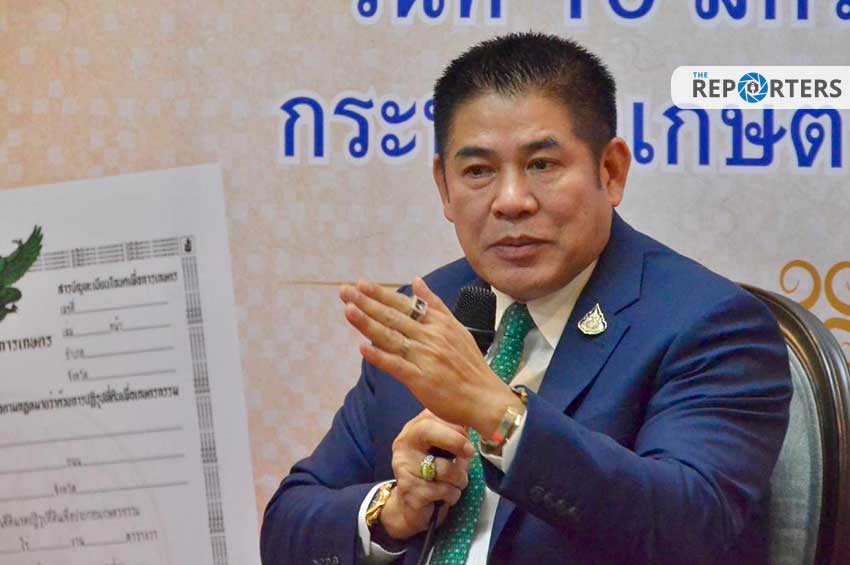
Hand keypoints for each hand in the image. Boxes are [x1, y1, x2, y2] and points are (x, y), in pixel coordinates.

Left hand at [339, 277, 521, 435]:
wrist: (485, 398)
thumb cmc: (470, 365)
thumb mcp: (457, 328)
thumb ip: (435, 305)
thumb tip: (416, 281)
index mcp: (438, 324)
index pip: (405, 305)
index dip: (381, 294)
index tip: (361, 283)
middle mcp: (430, 337)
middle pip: (393, 317)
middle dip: (367, 303)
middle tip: (344, 290)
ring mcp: (425, 358)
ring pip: (392, 337)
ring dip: (368, 323)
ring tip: (348, 310)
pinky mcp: (421, 380)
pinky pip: (396, 366)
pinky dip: (380, 357)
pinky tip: (362, 348)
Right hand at [380, 410, 473, 539]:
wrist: (411, 506)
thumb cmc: (434, 472)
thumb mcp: (445, 448)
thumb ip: (457, 435)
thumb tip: (479, 425)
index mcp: (415, 428)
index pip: (435, 414)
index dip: (458, 426)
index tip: (469, 439)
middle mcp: (404, 443)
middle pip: (430, 431)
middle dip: (456, 442)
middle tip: (469, 453)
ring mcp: (403, 466)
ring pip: (444, 468)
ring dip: (460, 478)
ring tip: (457, 482)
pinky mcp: (409, 490)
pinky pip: (443, 490)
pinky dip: (452, 495)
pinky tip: (447, 496)